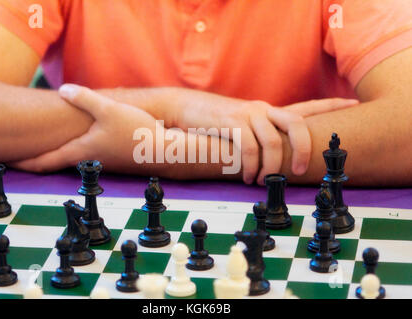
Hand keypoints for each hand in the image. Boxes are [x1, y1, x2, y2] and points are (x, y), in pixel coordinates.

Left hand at [9, 84, 159, 172]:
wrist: (164, 151)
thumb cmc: (136, 133)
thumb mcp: (108, 110)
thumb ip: (84, 99)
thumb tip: (62, 90)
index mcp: (81, 151)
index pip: (46, 161)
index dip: (26, 162)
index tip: (11, 162)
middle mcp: (88, 161)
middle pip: (57, 161)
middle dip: (39, 157)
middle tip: (23, 152)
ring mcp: (101, 162)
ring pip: (73, 158)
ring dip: (58, 152)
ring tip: (47, 144)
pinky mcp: (113, 159)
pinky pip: (88, 154)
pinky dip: (77, 148)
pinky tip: (81, 139)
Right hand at [176, 94, 358, 184]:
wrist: (185, 108)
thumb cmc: (216, 124)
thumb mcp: (243, 127)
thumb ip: (260, 137)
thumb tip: (275, 161)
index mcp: (270, 112)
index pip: (306, 107)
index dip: (332, 105)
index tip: (355, 104)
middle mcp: (263, 110)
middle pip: (297, 124)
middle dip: (304, 150)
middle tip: (299, 171)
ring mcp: (247, 115)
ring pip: (272, 142)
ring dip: (270, 167)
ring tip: (263, 181)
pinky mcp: (230, 123)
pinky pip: (248, 148)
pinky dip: (250, 166)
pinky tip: (246, 176)